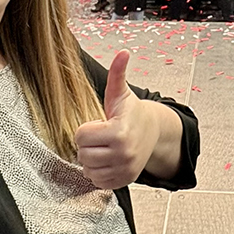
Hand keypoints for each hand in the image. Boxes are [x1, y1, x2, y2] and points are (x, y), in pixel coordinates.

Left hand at [74, 51, 158, 190]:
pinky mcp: (124, 180)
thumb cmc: (131, 112)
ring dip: (91, 159)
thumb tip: (123, 53)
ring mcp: (124, 169)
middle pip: (83, 154)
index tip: (99, 124)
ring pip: (88, 169)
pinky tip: (107, 159)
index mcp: (119, 132)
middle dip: (88, 144)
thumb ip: (118, 73)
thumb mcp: (121, 93)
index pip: (80, 136)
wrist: (153, 132)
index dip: (86, 128)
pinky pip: (97, 181)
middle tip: (101, 136)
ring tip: (104, 147)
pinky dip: (98, 172)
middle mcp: (123, 153)